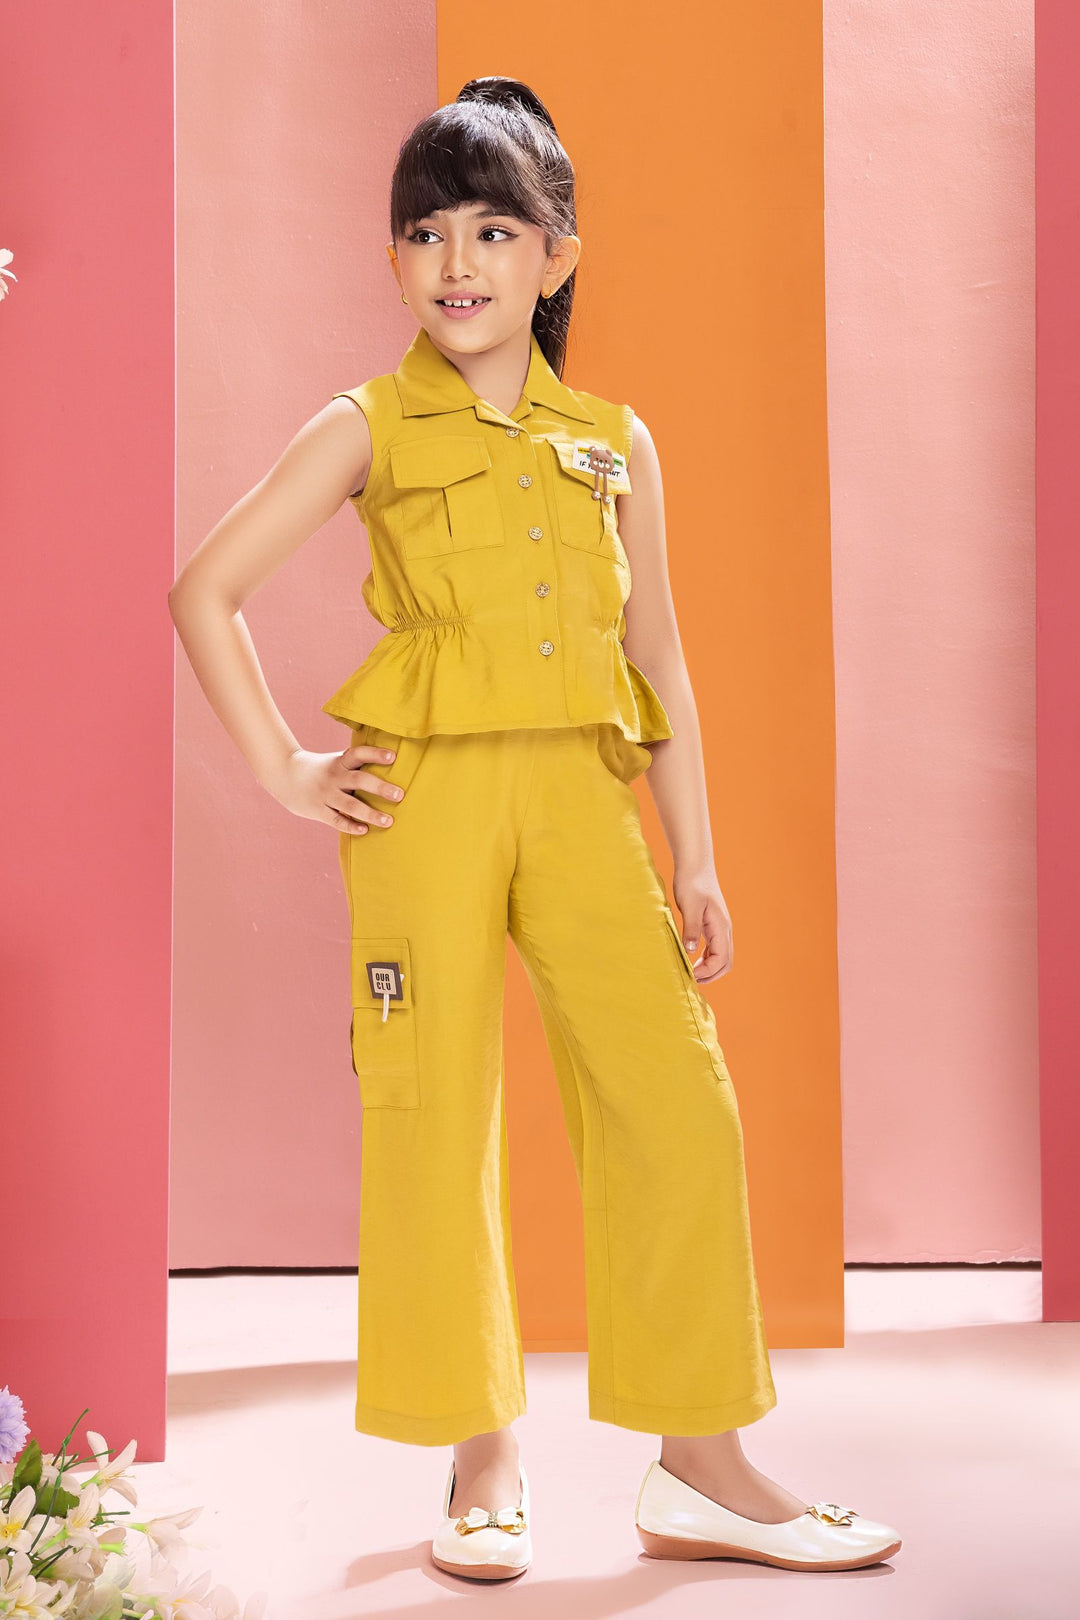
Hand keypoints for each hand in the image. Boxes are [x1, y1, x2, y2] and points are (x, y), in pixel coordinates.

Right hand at [264, 744, 404, 833]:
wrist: (285, 775)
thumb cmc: (322, 769)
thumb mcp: (336, 761)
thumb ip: (357, 763)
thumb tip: (392, 761)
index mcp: (340, 762)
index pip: (358, 754)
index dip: (375, 754)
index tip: (393, 756)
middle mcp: (334, 777)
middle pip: (359, 780)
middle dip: (380, 788)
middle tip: (400, 795)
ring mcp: (325, 795)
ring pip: (350, 805)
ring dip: (370, 813)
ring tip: (389, 821)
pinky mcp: (318, 810)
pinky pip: (336, 820)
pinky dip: (350, 826)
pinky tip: (365, 830)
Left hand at [671, 871, 732, 982]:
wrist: (696, 866)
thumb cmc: (692, 883)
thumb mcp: (689, 906)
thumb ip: (691, 928)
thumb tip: (691, 951)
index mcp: (721, 927)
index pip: (721, 959)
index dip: (707, 971)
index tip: (690, 975)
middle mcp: (724, 930)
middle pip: (726, 962)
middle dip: (711, 974)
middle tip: (692, 980)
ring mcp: (720, 928)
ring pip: (722, 956)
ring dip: (709, 968)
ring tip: (691, 973)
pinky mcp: (712, 925)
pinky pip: (715, 948)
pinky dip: (707, 958)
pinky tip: (693, 959)